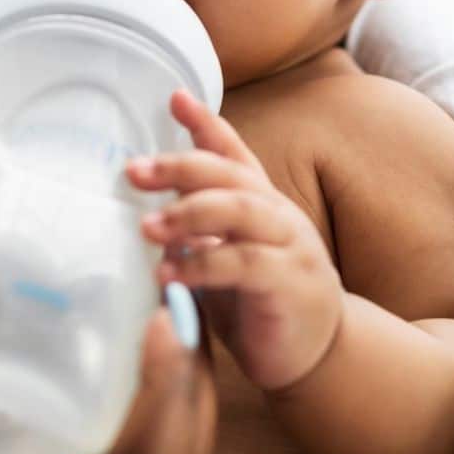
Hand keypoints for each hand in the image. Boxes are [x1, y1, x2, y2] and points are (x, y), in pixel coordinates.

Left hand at [128, 89, 343, 392]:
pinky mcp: (289, 283)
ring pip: (238, 211)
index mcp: (261, 202)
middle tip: (134, 172)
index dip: (205, 123)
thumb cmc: (260, 301)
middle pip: (229, 175)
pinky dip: (203, 264)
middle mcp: (278, 214)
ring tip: (147, 228)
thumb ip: (200, 229)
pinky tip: (170, 273)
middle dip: (179, 167)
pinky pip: (244, 263)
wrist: (319, 356)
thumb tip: (150, 207)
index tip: (174, 97)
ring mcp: (290, 246)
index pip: (233, 153)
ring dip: (187, 215)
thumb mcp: (226, 256)